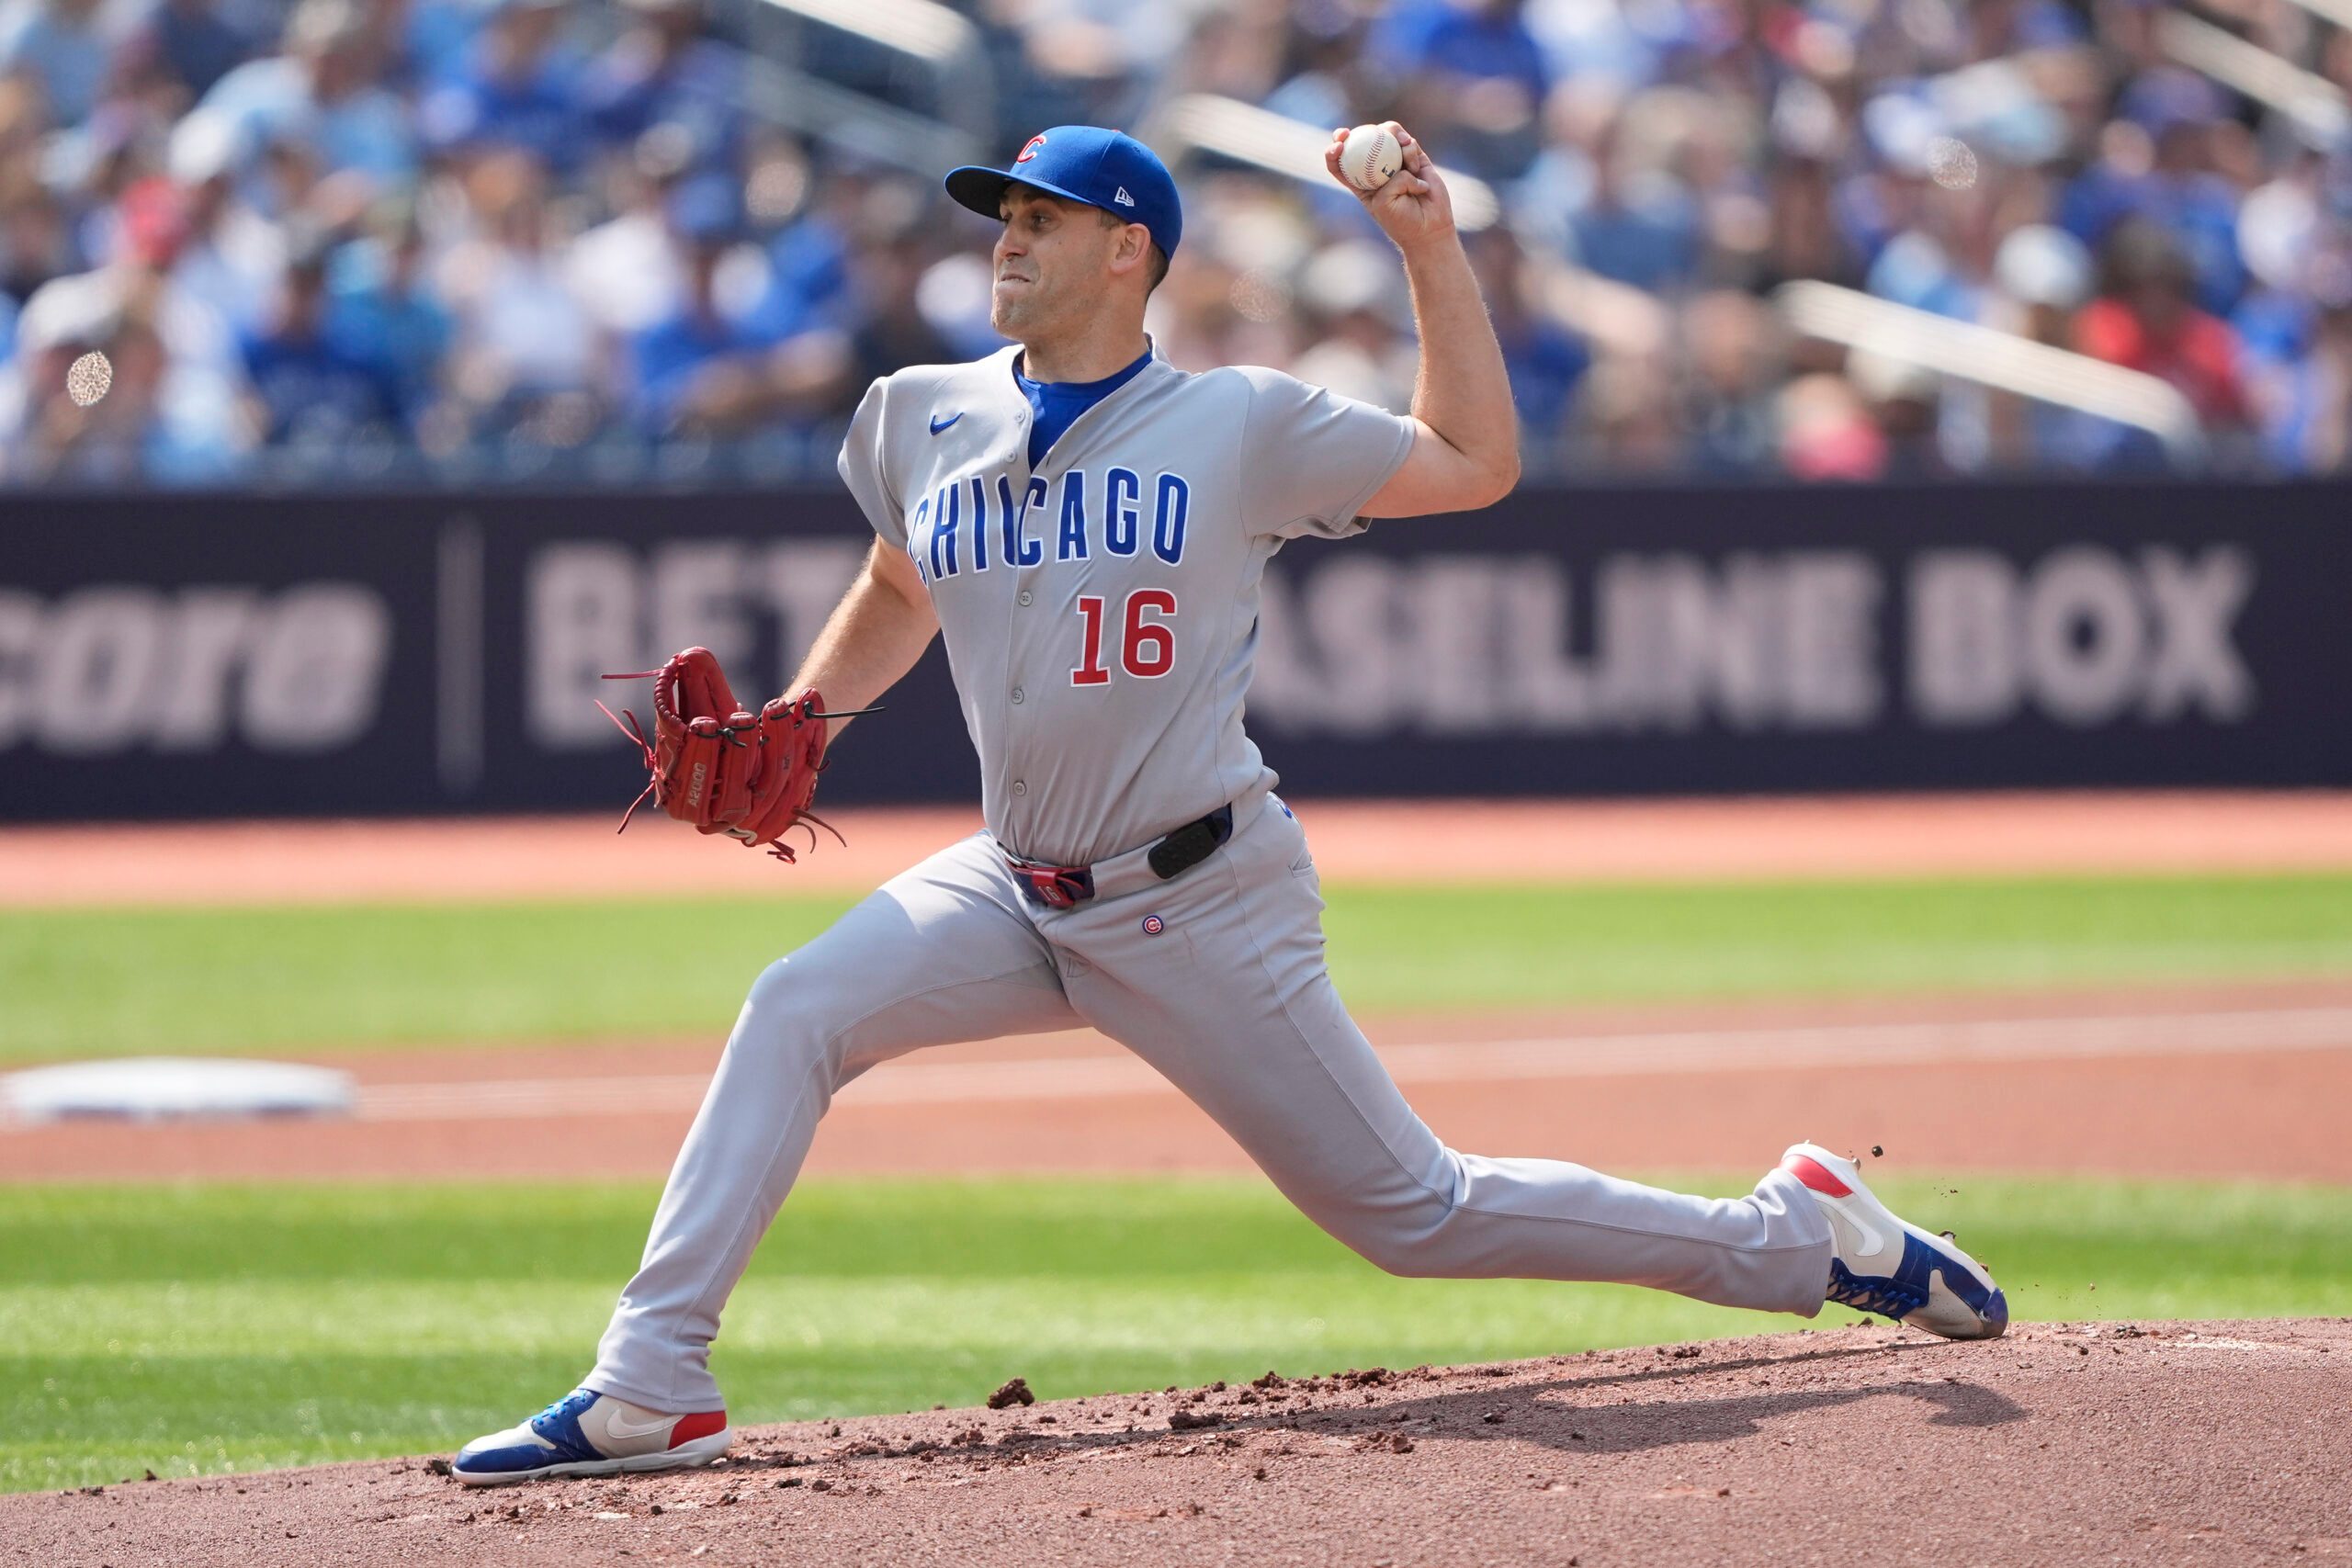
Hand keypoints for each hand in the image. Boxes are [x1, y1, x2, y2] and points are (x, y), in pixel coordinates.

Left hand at [1324, 122, 1455, 252]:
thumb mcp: (1383, 204)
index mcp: (1360, 183)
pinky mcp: (1414, 157)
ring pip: (1385, 135)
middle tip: (1347, 134)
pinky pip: (1408, 143)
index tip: (1337, 146)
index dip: (1333, 153)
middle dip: (1346, 134)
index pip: (1339, 164)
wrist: (1429, 227)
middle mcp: (1375, 168)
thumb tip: (1399, 164)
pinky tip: (1415, 167)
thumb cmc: (1402, 221)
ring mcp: (1394, 160)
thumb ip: (1387, 181)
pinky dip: (1410, 150)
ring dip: (1390, 135)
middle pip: (1357, 143)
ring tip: (1400, 147)